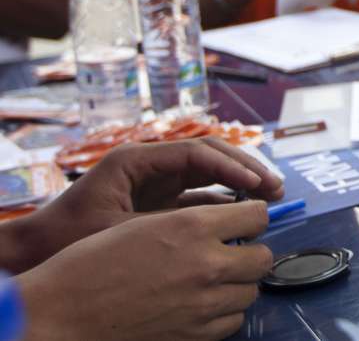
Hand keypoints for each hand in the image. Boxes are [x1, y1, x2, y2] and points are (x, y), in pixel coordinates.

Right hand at [17, 201, 273, 340]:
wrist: (60, 312)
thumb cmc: (94, 261)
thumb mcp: (145, 222)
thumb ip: (195, 222)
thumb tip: (234, 223)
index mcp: (192, 226)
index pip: (258, 215)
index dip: (252, 216)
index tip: (242, 221)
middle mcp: (206, 264)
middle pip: (263, 256)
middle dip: (250, 252)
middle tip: (229, 252)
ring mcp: (203, 304)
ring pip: (251, 291)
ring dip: (237, 284)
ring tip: (210, 280)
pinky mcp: (195, 335)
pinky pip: (233, 321)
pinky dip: (223, 313)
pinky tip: (200, 305)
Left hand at [21, 138, 282, 270]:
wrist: (34, 253)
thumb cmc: (66, 241)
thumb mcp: (118, 230)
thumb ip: (168, 222)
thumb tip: (221, 219)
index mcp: (135, 160)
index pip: (196, 152)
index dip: (232, 167)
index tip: (258, 185)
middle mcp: (148, 166)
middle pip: (208, 156)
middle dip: (245, 169)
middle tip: (275, 188)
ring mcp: (153, 183)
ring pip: (208, 175)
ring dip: (239, 184)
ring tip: (270, 197)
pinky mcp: (156, 203)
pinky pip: (198, 197)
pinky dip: (223, 203)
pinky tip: (242, 216)